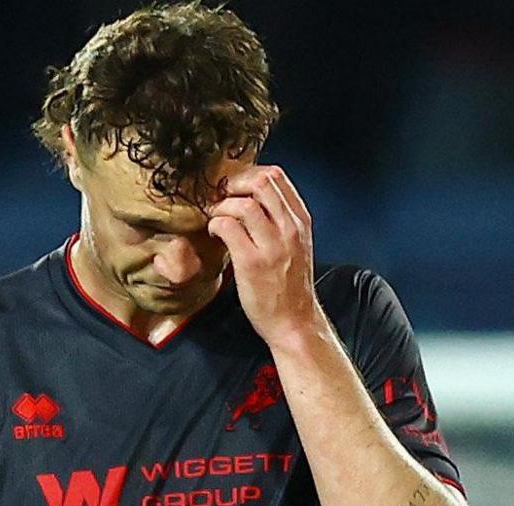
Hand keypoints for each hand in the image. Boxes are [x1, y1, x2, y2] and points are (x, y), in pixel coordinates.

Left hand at [206, 165, 325, 350]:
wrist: (294, 321)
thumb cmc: (289, 286)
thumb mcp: (295, 245)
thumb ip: (280, 221)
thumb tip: (252, 200)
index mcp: (300, 221)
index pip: (277, 177)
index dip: (248, 175)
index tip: (234, 187)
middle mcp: (289, 228)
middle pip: (261, 182)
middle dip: (234, 184)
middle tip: (220, 197)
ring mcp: (272, 245)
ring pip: (243, 203)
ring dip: (222, 206)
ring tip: (216, 218)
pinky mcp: (251, 262)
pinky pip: (228, 227)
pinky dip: (215, 224)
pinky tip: (213, 233)